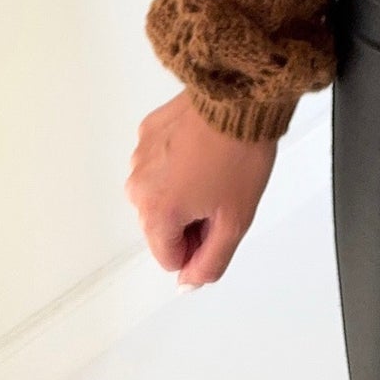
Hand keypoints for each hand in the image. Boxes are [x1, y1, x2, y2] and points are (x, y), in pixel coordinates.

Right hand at [124, 90, 277, 288]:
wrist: (241, 97)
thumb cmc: (240, 153)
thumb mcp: (235, 220)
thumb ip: (210, 262)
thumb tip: (189, 282)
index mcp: (156, 213)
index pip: (170, 257)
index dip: (200, 244)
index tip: (219, 218)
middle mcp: (139, 186)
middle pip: (162, 225)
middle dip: (190, 217)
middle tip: (221, 191)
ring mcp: (141, 155)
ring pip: (160, 192)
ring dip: (182, 188)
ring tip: (214, 165)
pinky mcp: (149, 130)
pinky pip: (160, 160)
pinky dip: (178, 159)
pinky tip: (202, 146)